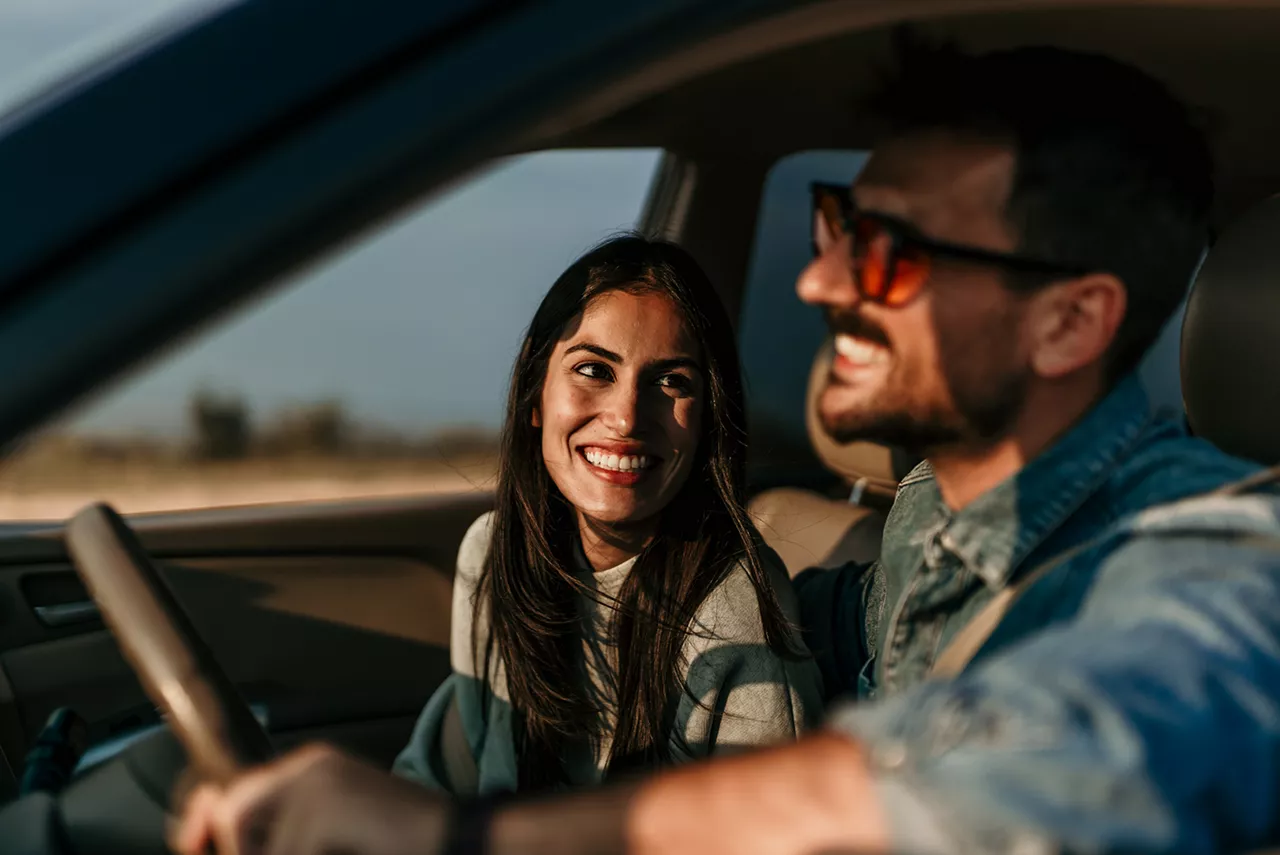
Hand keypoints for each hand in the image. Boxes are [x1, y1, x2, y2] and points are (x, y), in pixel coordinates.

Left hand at [171, 743, 448, 854]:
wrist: (462, 843)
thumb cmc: (400, 846)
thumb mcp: (326, 838)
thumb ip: (279, 836)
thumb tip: (214, 830)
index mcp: (312, 769)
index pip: (234, 795)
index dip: (204, 828)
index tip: (191, 842)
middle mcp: (310, 765)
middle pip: (233, 812)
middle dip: (235, 847)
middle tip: (252, 851)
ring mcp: (317, 782)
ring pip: (250, 842)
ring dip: (274, 854)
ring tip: (333, 849)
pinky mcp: (322, 807)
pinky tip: (351, 852)